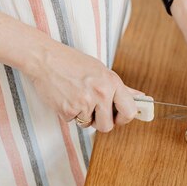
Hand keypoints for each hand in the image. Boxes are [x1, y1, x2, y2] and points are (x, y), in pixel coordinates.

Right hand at [24, 42, 143, 132]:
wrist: (46, 59)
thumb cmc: (73, 63)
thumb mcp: (101, 70)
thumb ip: (121, 88)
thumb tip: (140, 98)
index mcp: (112, 82)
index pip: (129, 111)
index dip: (124, 118)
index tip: (118, 117)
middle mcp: (101, 93)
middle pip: (108, 126)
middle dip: (101, 122)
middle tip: (93, 109)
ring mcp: (85, 102)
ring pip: (89, 125)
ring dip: (84, 117)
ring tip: (77, 98)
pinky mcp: (68, 110)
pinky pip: (73, 121)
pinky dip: (69, 113)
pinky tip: (66, 98)